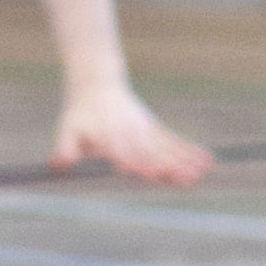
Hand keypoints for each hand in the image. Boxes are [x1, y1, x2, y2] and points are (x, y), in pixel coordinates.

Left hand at [51, 79, 212, 182]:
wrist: (98, 84)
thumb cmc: (80, 113)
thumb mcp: (68, 129)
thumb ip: (66, 148)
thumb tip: (59, 165)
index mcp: (111, 138)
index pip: (125, 153)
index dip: (137, 163)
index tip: (150, 174)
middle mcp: (131, 135)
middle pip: (151, 154)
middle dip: (168, 167)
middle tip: (184, 180)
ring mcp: (145, 131)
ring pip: (166, 149)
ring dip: (184, 162)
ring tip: (201, 174)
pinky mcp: (154, 129)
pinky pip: (174, 141)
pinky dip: (190, 150)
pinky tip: (207, 160)